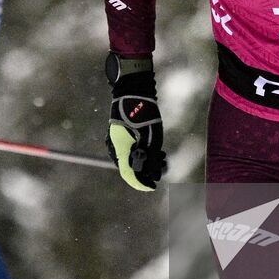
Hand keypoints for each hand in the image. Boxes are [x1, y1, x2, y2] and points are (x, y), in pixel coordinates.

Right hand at [104, 53, 165, 191]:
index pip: (128, 174)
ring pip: (130, 158)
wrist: (132, 91)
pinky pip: (130, 150)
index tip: (153, 187)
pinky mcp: (120, 135)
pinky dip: (142, 152)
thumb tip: (154, 177)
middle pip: (130, 167)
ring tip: (162, 157)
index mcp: (121, 149)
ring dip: (146, 161)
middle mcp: (115, 147)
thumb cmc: (143, 113)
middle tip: (163, 168)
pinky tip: (155, 149)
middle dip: (147, 171)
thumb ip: (152, 159)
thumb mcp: (152, 138)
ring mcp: (116, 140)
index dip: (141, 184)